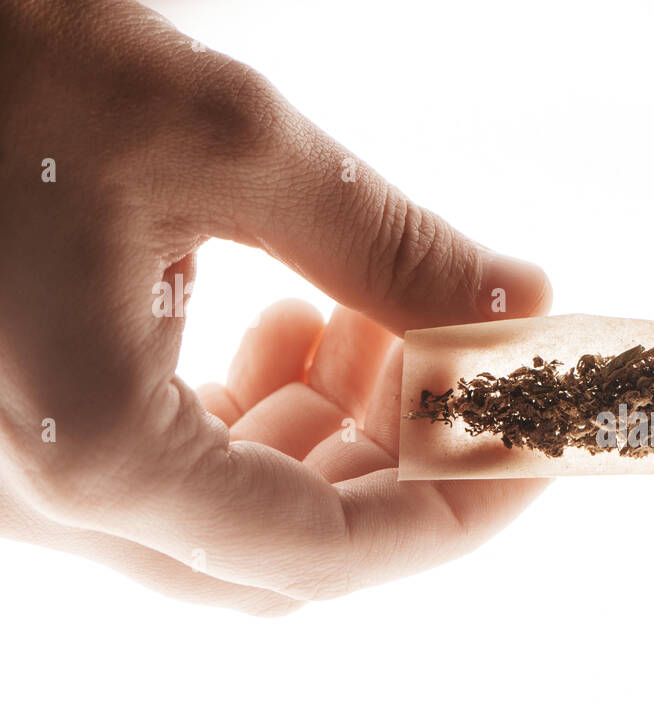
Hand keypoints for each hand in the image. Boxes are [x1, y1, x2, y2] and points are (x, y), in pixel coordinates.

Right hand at [0, 1, 551, 609]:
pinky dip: (262, 418)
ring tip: (383, 323)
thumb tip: (515, 301)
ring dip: (338, 434)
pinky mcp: (31, 432)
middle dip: (402, 461)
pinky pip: (177, 472)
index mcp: (98, 453)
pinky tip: (297, 323)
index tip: (530, 448)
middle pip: (290, 545)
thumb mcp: (223, 139)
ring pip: (236, 515)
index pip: (330, 551)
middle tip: (467, 365)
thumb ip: (388, 245)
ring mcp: (30, 477)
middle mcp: (52, 496)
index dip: (456, 509)